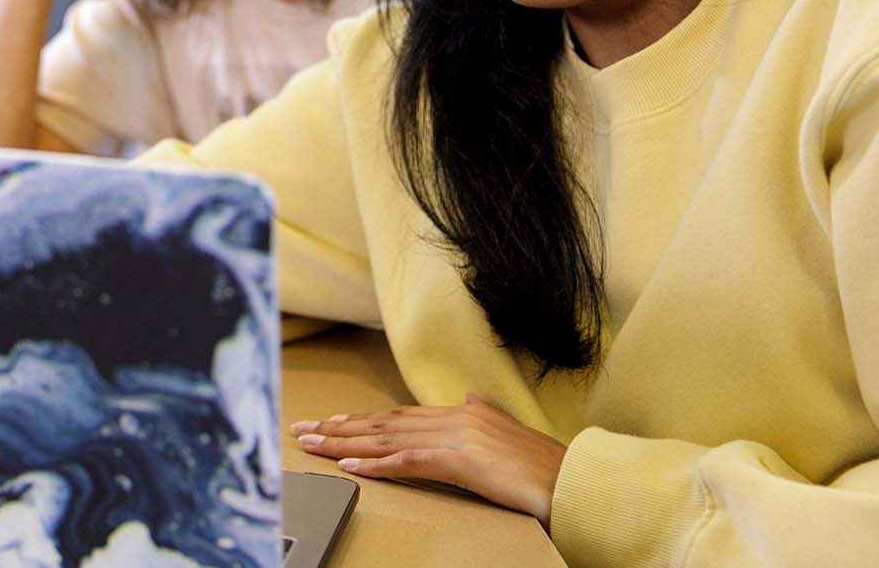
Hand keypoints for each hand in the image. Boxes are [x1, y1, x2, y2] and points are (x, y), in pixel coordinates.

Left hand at [292, 394, 567, 526]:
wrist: (574, 480)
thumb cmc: (545, 466)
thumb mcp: (510, 432)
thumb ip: (486, 416)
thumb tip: (471, 398)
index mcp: (464, 412)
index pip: (400, 415)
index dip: (363, 419)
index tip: (332, 422)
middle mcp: (455, 418)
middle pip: (384, 423)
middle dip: (341, 427)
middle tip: (304, 430)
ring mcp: (457, 438)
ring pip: (387, 439)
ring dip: (346, 444)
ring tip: (313, 445)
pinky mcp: (461, 461)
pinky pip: (408, 463)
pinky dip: (376, 466)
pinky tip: (351, 467)